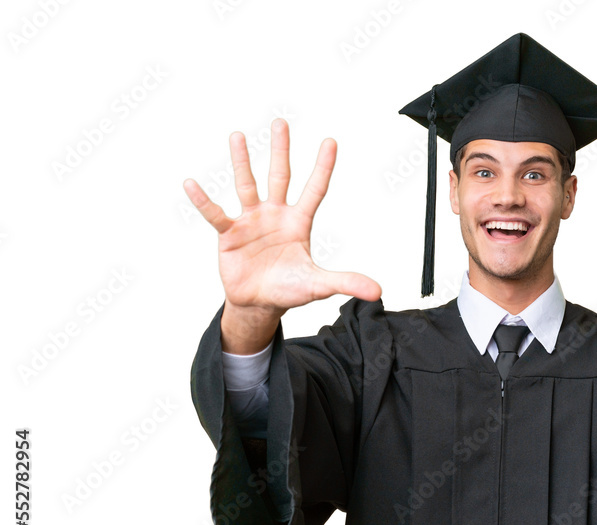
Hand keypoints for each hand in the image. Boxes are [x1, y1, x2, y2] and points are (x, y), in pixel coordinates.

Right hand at [183, 119, 380, 351]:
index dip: (323, 167)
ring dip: (242, 161)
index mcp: (299, 222)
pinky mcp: (229, 234)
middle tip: (281, 122)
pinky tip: (192, 184)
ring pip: (247, 185)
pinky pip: (215, 214)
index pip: (315, 189)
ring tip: (238, 135)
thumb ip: (346, 282)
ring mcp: (251, 221)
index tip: (330, 141)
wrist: (259, 303)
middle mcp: (275, 214)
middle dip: (282, 150)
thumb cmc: (290, 289)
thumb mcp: (319, 285)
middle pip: (280, 175)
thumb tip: (377, 291)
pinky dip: (203, 201)